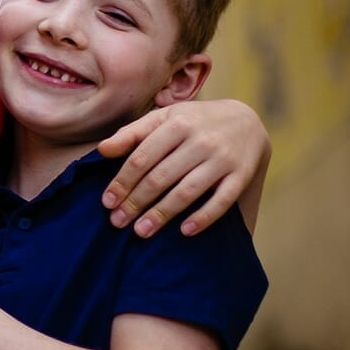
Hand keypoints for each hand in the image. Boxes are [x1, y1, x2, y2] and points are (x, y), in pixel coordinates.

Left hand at [98, 99, 270, 236]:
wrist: (247, 120)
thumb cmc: (194, 122)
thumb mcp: (164, 118)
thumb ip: (132, 133)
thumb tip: (102, 150)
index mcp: (177, 124)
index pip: (142, 158)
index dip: (122, 182)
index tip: (107, 202)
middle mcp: (201, 140)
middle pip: (160, 177)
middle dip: (136, 202)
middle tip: (118, 222)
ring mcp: (222, 159)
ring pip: (187, 191)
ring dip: (162, 214)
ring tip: (141, 231)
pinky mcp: (241, 175)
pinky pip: (222, 201)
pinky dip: (204, 217)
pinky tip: (185, 231)